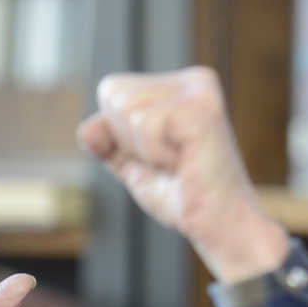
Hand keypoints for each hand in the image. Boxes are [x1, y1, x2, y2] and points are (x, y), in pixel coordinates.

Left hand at [77, 66, 287, 281]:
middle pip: (113, 92)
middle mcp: (193, 80)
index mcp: (180, 86)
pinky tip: (184, 162)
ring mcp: (199, 91)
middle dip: (128, 139)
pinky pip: (144, 123)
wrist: (219, 226)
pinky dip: (154, 154)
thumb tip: (88, 128)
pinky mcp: (201, 110)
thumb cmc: (183, 195)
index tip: (160, 155)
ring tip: (179, 162)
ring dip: (143, 148)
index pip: (112, 90)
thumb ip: (108, 142)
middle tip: (169, 161)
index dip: (120, 133)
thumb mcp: (134, 165)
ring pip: (125, 106)